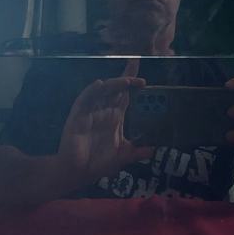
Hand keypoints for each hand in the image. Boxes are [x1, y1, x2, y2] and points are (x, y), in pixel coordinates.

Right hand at [57, 59, 153, 184]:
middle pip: (116, 89)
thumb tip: (155, 149)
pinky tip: (99, 85)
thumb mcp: (123, 156)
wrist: (78, 172)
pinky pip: (84, 100)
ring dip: (114, 84)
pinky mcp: (78, 116)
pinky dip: (91, 91)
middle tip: (136, 62)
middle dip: (126, 76)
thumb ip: (138, 152)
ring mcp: (91, 112)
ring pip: (103, 91)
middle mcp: (104, 112)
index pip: (126, 96)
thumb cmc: (98, 163)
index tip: (144, 77)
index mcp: (115, 118)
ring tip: (127, 80)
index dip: (133, 84)